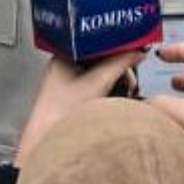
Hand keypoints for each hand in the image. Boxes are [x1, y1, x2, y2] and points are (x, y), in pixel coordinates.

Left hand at [15, 50, 143, 160]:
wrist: (46, 141)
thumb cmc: (59, 112)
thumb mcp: (97, 82)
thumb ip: (120, 63)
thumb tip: (137, 51)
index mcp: (63, 54)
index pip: (96, 41)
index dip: (116, 45)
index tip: (133, 49)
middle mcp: (63, 66)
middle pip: (100, 59)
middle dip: (118, 68)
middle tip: (129, 78)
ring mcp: (67, 84)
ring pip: (99, 74)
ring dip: (115, 82)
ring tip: (124, 92)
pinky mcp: (72, 99)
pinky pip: (95, 88)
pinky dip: (108, 92)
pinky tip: (113, 101)